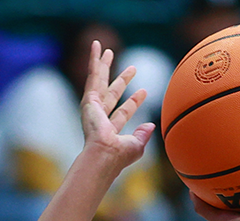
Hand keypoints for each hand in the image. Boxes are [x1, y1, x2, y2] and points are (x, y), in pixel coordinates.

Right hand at [78, 40, 154, 173]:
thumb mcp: (136, 146)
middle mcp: (99, 118)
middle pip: (111, 93)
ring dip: (102, 65)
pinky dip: (94, 59)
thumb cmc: (118, 156)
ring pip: (99, 80)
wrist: (104, 155)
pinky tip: (96, 46)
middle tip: (129, 68)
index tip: (144, 92)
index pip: (123, 113)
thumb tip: (151, 125)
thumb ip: (142, 135)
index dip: (134, 103)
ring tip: (106, 50)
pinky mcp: (89, 99)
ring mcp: (92, 108)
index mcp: (110, 130)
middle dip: (119, 80)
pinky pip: (93, 74)